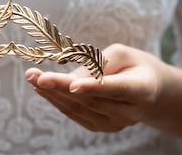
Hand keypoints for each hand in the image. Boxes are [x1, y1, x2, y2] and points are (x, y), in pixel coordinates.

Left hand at [25, 44, 166, 131]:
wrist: (150, 91)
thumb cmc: (135, 66)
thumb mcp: (123, 54)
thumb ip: (99, 63)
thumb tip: (71, 80)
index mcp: (141, 90)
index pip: (115, 89)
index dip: (93, 87)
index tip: (71, 84)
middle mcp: (128, 112)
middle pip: (89, 100)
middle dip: (58, 86)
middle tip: (32, 74)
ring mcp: (114, 124)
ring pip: (78, 109)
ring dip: (51, 93)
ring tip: (31, 78)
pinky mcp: (101, 127)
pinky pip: (75, 114)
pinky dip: (56, 101)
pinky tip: (42, 89)